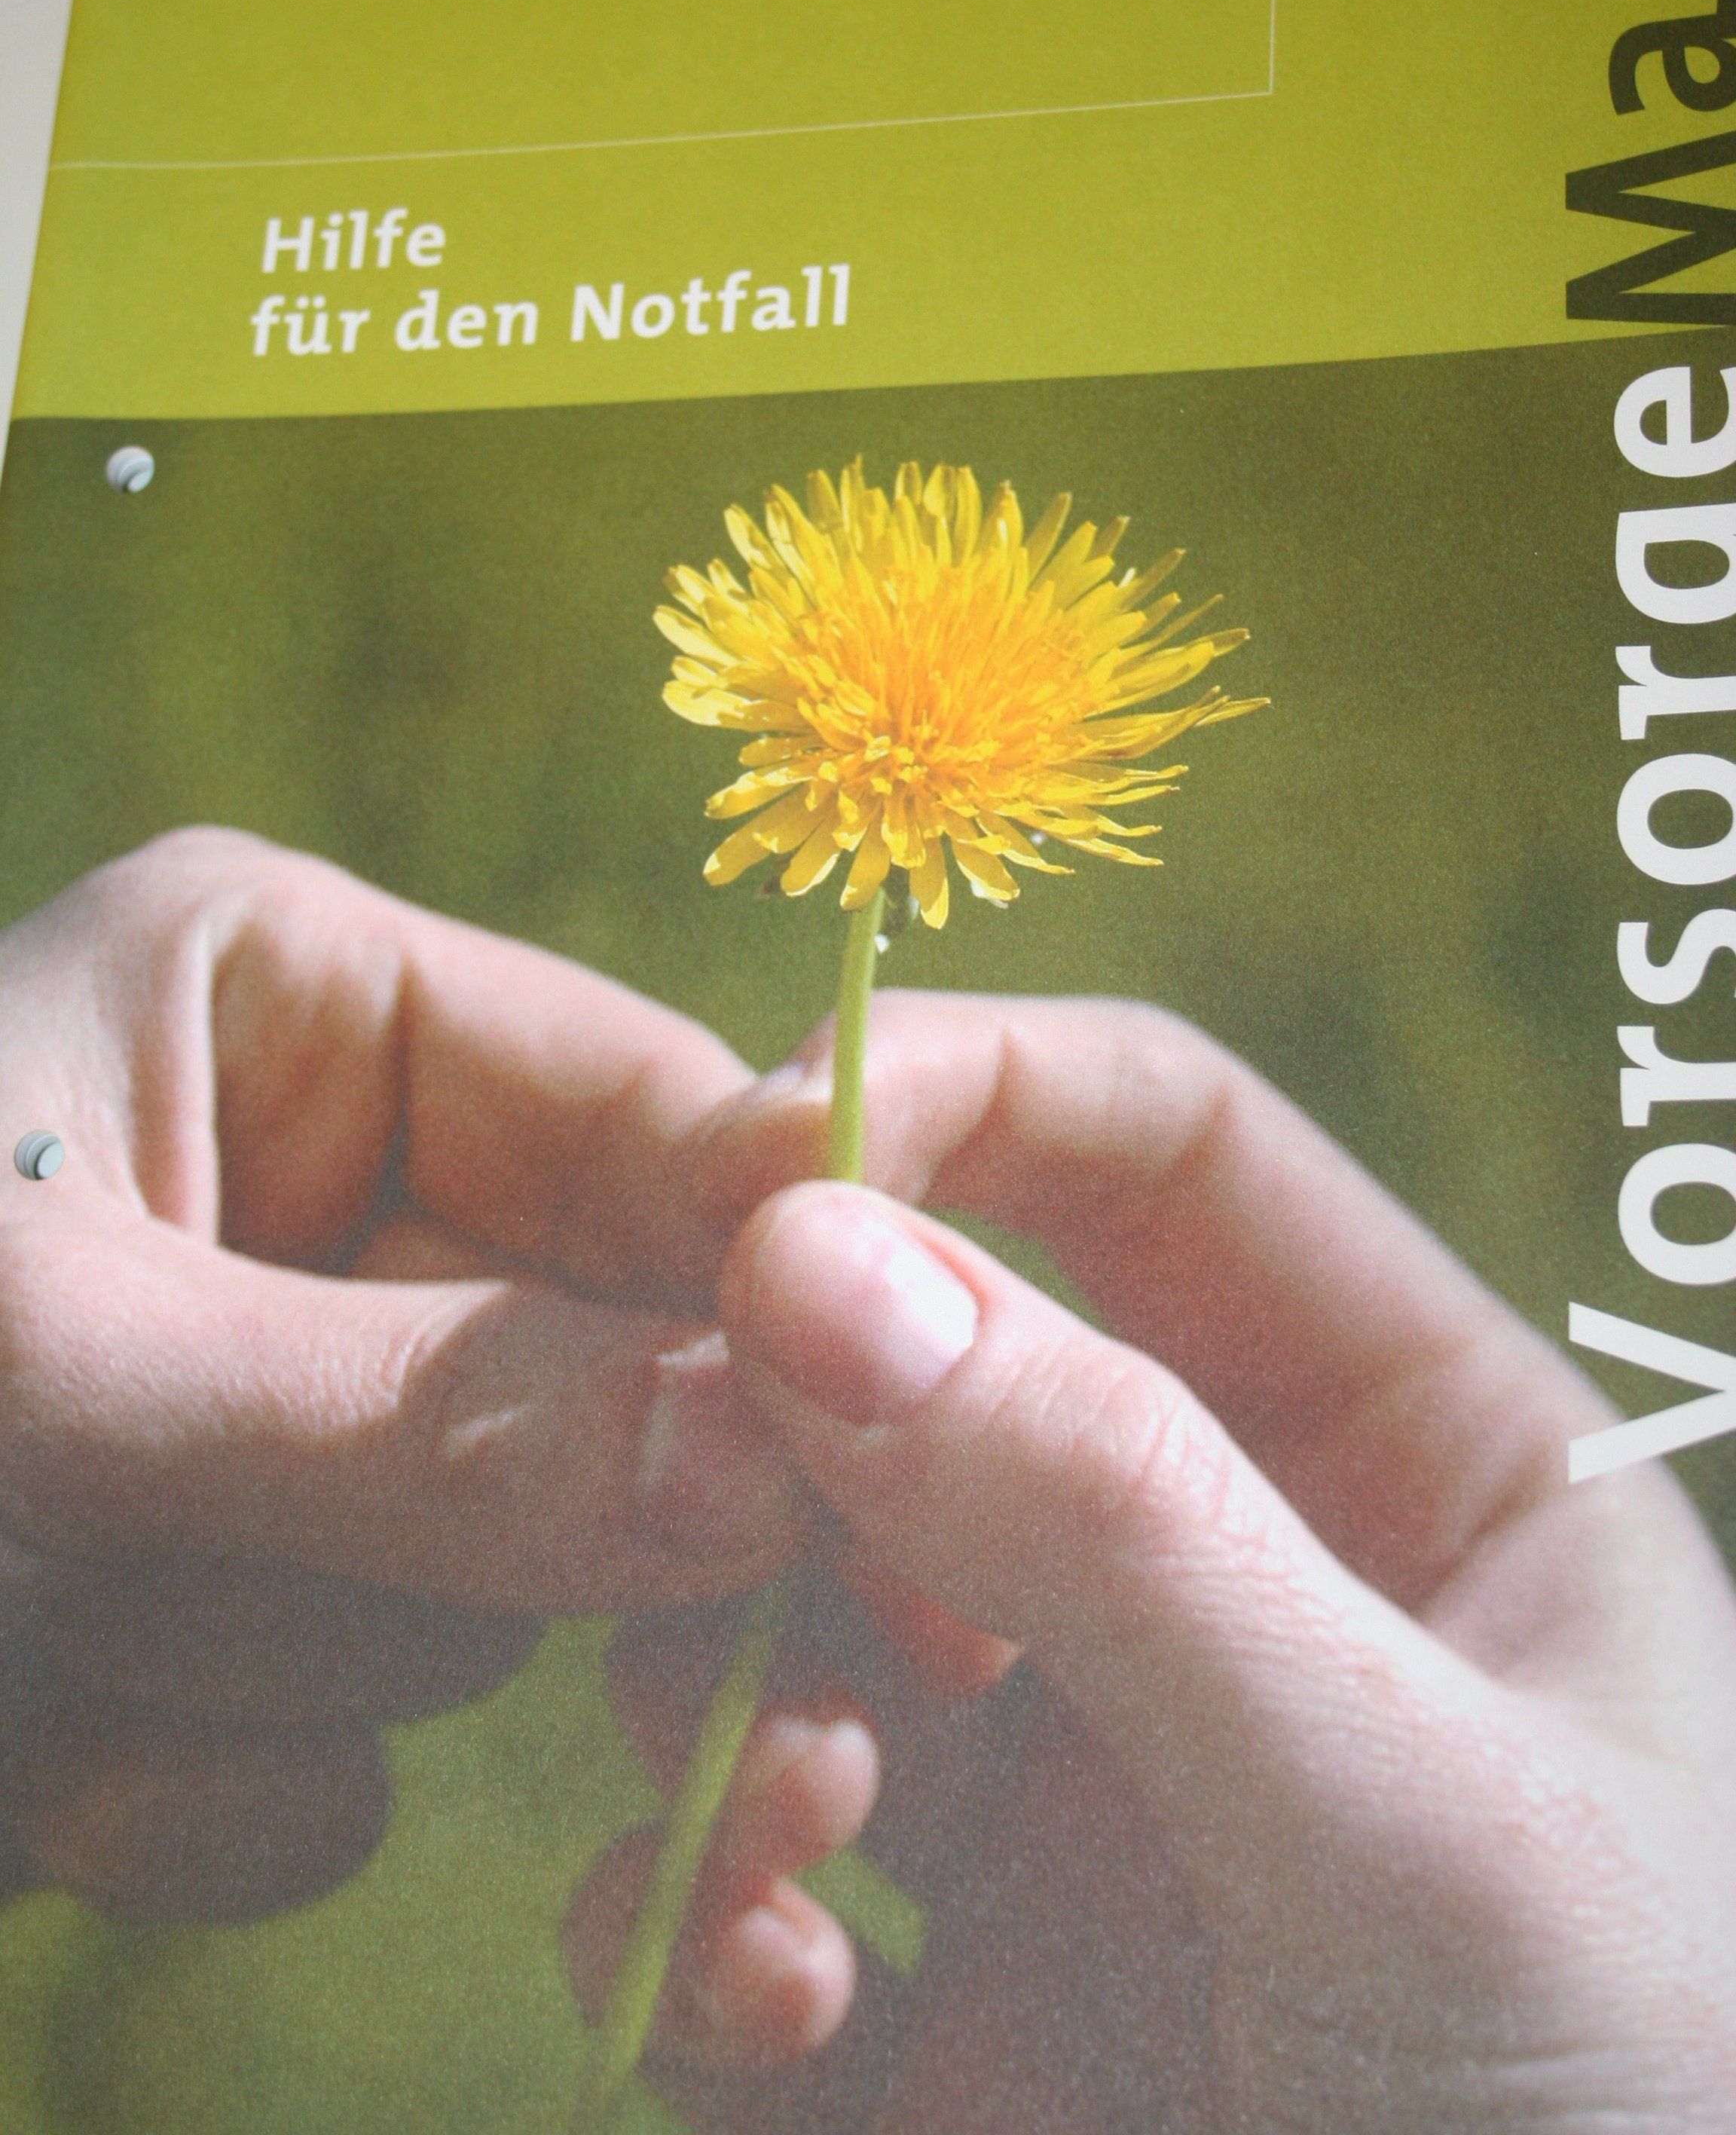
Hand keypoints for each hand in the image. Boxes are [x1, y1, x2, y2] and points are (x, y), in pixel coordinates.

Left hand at [0, 827, 823, 1924]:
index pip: (651, 1114)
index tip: (914, 1447)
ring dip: (304, 1667)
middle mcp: (307, 1178)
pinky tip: (38, 1750)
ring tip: (72, 1661)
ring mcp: (275, 1398)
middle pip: (606, 1361)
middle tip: (732, 1745)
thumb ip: (426, 1426)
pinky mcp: (221, 1589)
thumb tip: (777, 1455)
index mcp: (289, 1003)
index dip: (784, 1283)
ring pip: (489, 1574)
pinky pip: (352, 1732)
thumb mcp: (57, 1387)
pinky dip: (202, 1781)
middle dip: (560, 1538)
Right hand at [601, 990, 1735, 2132]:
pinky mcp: (947, 2010)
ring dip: (721, 1686)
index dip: (948, 1100)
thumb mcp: (1415, 1820)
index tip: (733, 1167)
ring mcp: (1073, 1794)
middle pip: (922, 1368)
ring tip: (781, 1833)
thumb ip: (1116, 1524)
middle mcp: (1221, 1587)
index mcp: (1406, 1458)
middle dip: (781, 1438)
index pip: (1149, 1149)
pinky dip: (689, 1921)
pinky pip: (739, 1884)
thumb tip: (805, 1250)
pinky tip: (756, 2006)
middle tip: (686, 1517)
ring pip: (790, 1611)